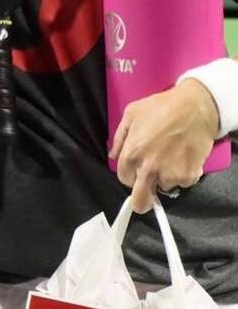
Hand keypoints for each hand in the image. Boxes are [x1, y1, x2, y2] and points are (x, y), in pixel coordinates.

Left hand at [109, 79, 219, 213]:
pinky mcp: (189, 176)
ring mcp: (170, 174)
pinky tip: (183, 157)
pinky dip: (183, 174)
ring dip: (165, 178)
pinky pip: (183, 183)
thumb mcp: (131, 114)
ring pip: (164, 188)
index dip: (129, 175)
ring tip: (170, 157)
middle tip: (146, 195)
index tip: (135, 172)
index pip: (124, 179)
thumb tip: (113, 155)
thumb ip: (120, 138)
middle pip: (141, 201)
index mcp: (132, 154)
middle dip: (142, 201)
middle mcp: (149, 168)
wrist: (194, 108)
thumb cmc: (161, 107)